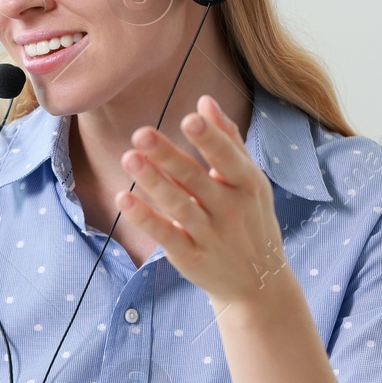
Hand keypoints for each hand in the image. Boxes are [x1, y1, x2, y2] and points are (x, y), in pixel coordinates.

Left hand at [115, 94, 288, 305]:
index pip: (227, 157)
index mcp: (247, 184)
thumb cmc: (250, 219)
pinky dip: (145, 219)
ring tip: (129, 158)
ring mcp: (211, 235)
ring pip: (179, 206)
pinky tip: (123, 198)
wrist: (258, 281)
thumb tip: (204, 101)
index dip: (210, 139)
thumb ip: (228, 140)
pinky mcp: (191, 258)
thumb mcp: (250, 181)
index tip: (189, 117)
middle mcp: (230, 209)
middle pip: (195, 179)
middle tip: (141, 133)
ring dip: (153, 182)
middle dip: (169, 156)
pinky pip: (166, 236)